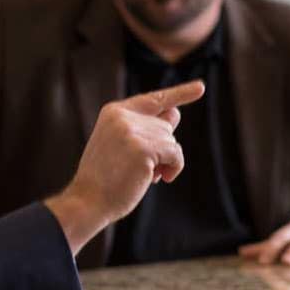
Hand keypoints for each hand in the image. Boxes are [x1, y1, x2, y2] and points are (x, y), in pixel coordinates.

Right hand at [45, 80, 204, 254]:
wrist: (88, 201)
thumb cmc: (106, 178)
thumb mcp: (121, 145)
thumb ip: (145, 128)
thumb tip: (175, 113)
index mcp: (114, 112)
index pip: (154, 99)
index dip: (180, 93)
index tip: (201, 87)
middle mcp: (123, 115)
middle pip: (166, 125)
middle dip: (162, 148)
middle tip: (142, 168)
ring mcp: (132, 130)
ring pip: (171, 140)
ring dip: (165, 161)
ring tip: (144, 175)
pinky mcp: (143, 147)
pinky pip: (175, 153)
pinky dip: (174, 168)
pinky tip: (159, 179)